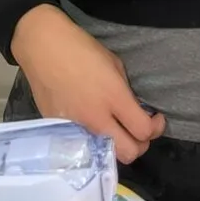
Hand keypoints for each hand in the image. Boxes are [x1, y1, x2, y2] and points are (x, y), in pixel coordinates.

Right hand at [11, 5, 165, 162]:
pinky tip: (92, 122)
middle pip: (129, 153)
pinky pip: (84, 144)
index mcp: (114, 97)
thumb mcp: (114, 63)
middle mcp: (96, 118)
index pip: (143, 130)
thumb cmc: (82, 48)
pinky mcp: (60, 130)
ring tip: (116, 129)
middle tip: (139, 129)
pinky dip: (93, 138)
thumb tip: (131, 108)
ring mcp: (77, 128)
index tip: (156, 118)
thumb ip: (124, 91)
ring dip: (117, 145)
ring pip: (106, 153)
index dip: (156, 128)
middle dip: (140, 145)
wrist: (44, 47)